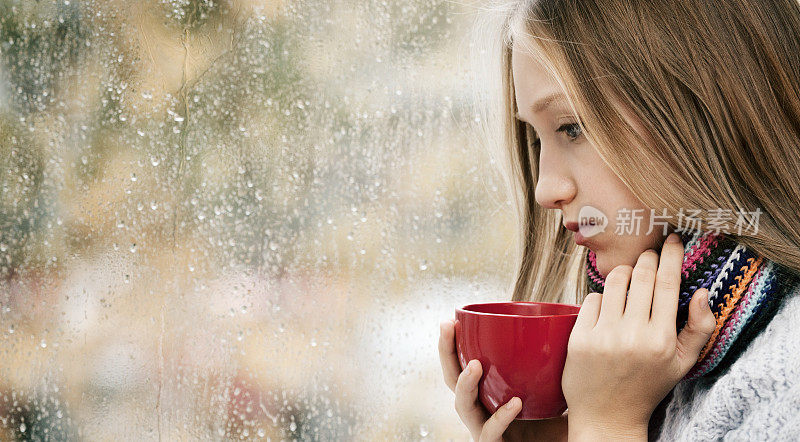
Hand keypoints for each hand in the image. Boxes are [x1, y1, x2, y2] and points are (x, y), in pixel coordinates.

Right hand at [438, 319, 567, 441]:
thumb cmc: (558, 424)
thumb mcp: (554, 387)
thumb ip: (555, 362)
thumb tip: (570, 323)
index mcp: (487, 394)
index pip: (462, 365)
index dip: (453, 344)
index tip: (452, 319)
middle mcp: (481, 410)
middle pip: (452, 380)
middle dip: (446, 352)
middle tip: (448, 326)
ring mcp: (485, 430)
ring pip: (463, 407)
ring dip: (465, 384)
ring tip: (475, 365)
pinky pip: (490, 433)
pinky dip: (501, 417)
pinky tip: (515, 403)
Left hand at [561, 232, 715, 438]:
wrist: (608, 416)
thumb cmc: (647, 386)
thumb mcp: (683, 364)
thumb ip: (700, 328)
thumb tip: (703, 291)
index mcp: (662, 340)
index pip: (669, 284)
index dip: (671, 255)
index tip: (672, 239)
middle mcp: (634, 335)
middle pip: (642, 276)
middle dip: (647, 257)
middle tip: (649, 254)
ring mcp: (604, 336)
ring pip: (615, 281)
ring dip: (624, 272)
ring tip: (629, 278)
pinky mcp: (579, 338)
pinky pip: (591, 299)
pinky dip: (601, 297)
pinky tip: (607, 307)